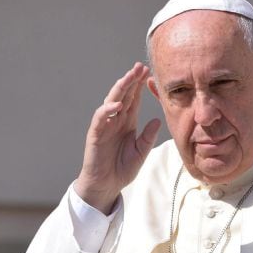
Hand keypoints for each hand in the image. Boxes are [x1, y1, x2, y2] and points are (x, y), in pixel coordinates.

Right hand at [74, 62, 161, 212]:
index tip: (148, 73)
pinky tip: (117, 104)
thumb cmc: (122, 169)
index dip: (140, 86)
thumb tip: (157, 120)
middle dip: (131, 80)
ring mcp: (105, 125)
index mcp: (127, 122)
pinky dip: (108, 110)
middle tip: (139, 66)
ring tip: (129, 77)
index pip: (134, 99)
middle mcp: (115, 120)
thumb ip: (148, 137)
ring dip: (120, 89)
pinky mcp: (95, 134)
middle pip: (124, 95)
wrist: (107, 186)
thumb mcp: (141, 152)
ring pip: (111, 101)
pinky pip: (100, 118)